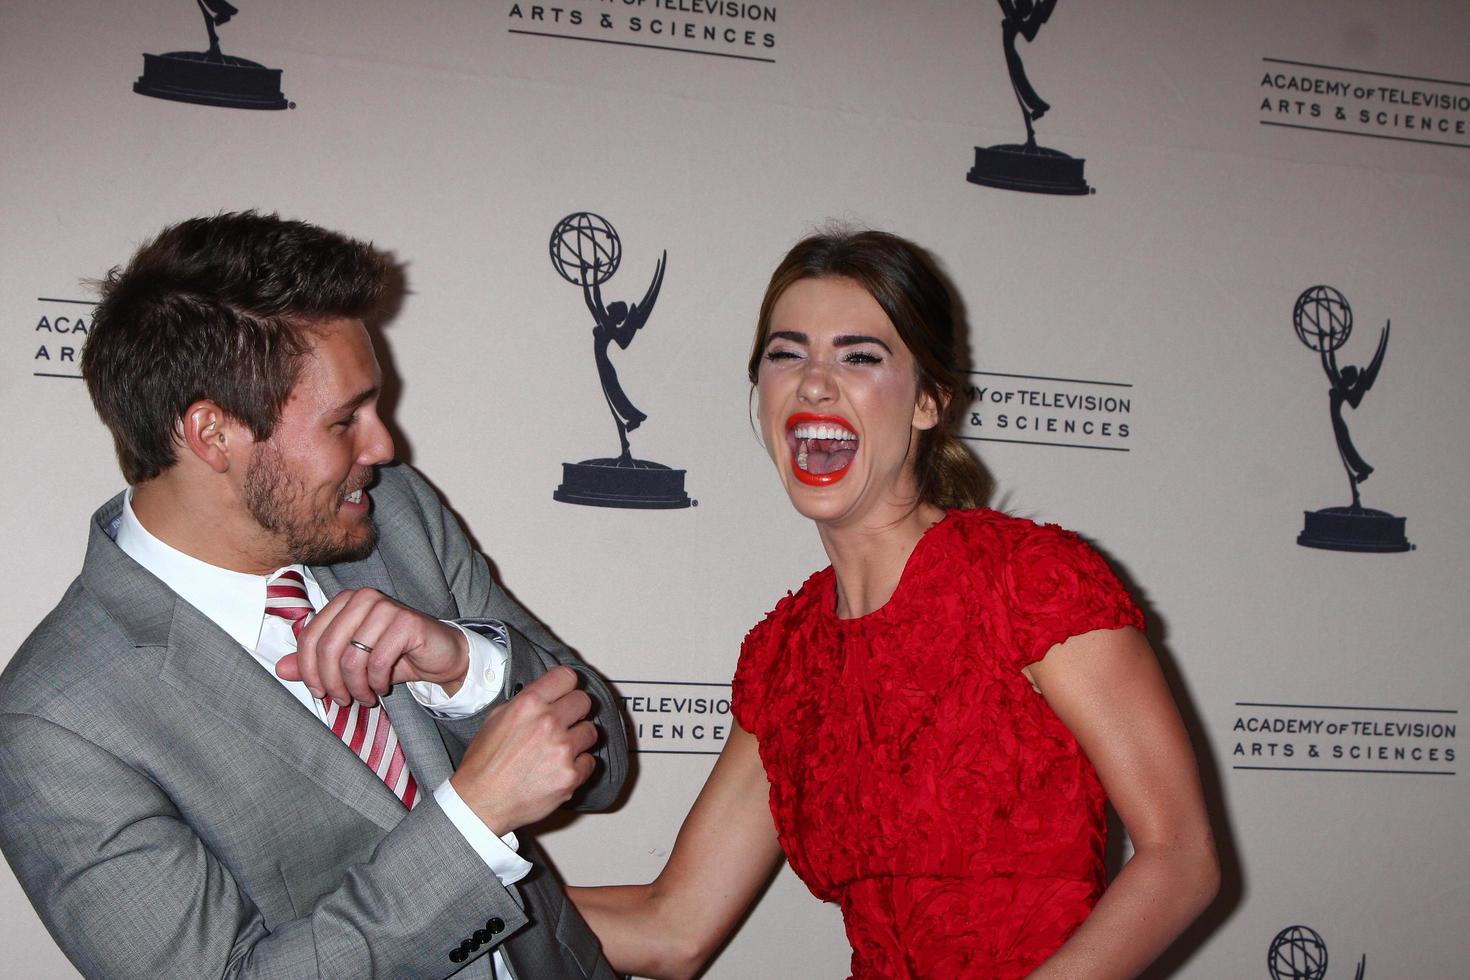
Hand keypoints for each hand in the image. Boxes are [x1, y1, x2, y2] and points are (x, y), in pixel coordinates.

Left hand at [275, 588, 468, 704]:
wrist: (439, 655)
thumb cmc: (393, 655)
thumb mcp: (350, 661)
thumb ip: (315, 663)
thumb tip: (280, 670)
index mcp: (344, 601)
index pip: (310, 637)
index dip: (308, 671)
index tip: (319, 692)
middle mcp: (363, 598)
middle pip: (327, 648)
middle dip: (332, 682)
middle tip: (343, 700)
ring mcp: (386, 607)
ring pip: (351, 657)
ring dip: (356, 687)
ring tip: (366, 696)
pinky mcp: (406, 622)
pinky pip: (378, 661)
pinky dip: (377, 682)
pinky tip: (383, 686)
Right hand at [450, 666, 598, 834]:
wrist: (481, 802)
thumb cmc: (484, 764)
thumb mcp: (495, 719)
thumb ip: (524, 702)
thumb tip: (544, 695)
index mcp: (528, 704)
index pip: (566, 677)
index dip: (567, 685)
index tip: (566, 692)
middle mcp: (547, 723)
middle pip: (584, 701)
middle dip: (576, 711)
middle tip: (567, 721)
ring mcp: (562, 750)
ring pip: (591, 731)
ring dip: (579, 738)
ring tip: (562, 748)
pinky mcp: (571, 775)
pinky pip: (590, 761)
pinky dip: (579, 765)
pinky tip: (561, 767)